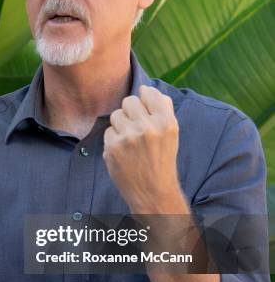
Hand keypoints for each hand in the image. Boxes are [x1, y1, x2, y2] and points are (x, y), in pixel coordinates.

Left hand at [103, 85, 182, 213]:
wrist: (153, 193)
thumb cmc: (162, 159)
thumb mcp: (172, 134)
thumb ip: (163, 109)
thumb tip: (146, 88)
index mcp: (166, 122)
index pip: (148, 92)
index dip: (145, 99)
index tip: (145, 110)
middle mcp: (148, 127)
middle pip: (129, 101)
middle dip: (130, 112)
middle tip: (136, 128)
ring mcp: (129, 137)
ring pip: (116, 115)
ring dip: (121, 125)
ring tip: (131, 142)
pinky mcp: (112, 147)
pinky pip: (108, 131)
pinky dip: (114, 140)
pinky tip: (124, 153)